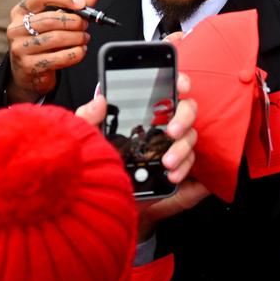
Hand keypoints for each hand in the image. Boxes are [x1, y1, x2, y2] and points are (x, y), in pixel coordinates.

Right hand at [6, 0, 97, 103]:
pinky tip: (81, 51)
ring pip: (56, 38)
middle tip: (85, 25)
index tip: (80, 3)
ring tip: (84, 38)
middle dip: (74, 21)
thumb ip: (72, 7)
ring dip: (77, 38)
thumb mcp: (54, 23)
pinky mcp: (29, 66)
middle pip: (50, 19)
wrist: (28, 74)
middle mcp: (16, 28)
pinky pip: (58, 57)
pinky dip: (75, 53)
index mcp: (20, 12)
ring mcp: (20, 48)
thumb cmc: (42, 44)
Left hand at [76, 72, 204, 239]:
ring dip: (182, 147)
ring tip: (167, 162)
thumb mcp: (87, 141)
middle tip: (171, 130)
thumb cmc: (98, 166)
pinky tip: (172, 175)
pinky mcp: (180, 167)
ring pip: (191, 136)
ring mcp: (173, 146)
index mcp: (142, 112)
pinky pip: (192, 163)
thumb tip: (99, 101)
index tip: (179, 84)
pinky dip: (185, 168)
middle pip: (186, 109)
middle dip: (184, 116)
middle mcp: (161, 125)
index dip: (176, 80)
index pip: (165, 88)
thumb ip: (87, 120)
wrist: (106, 200)